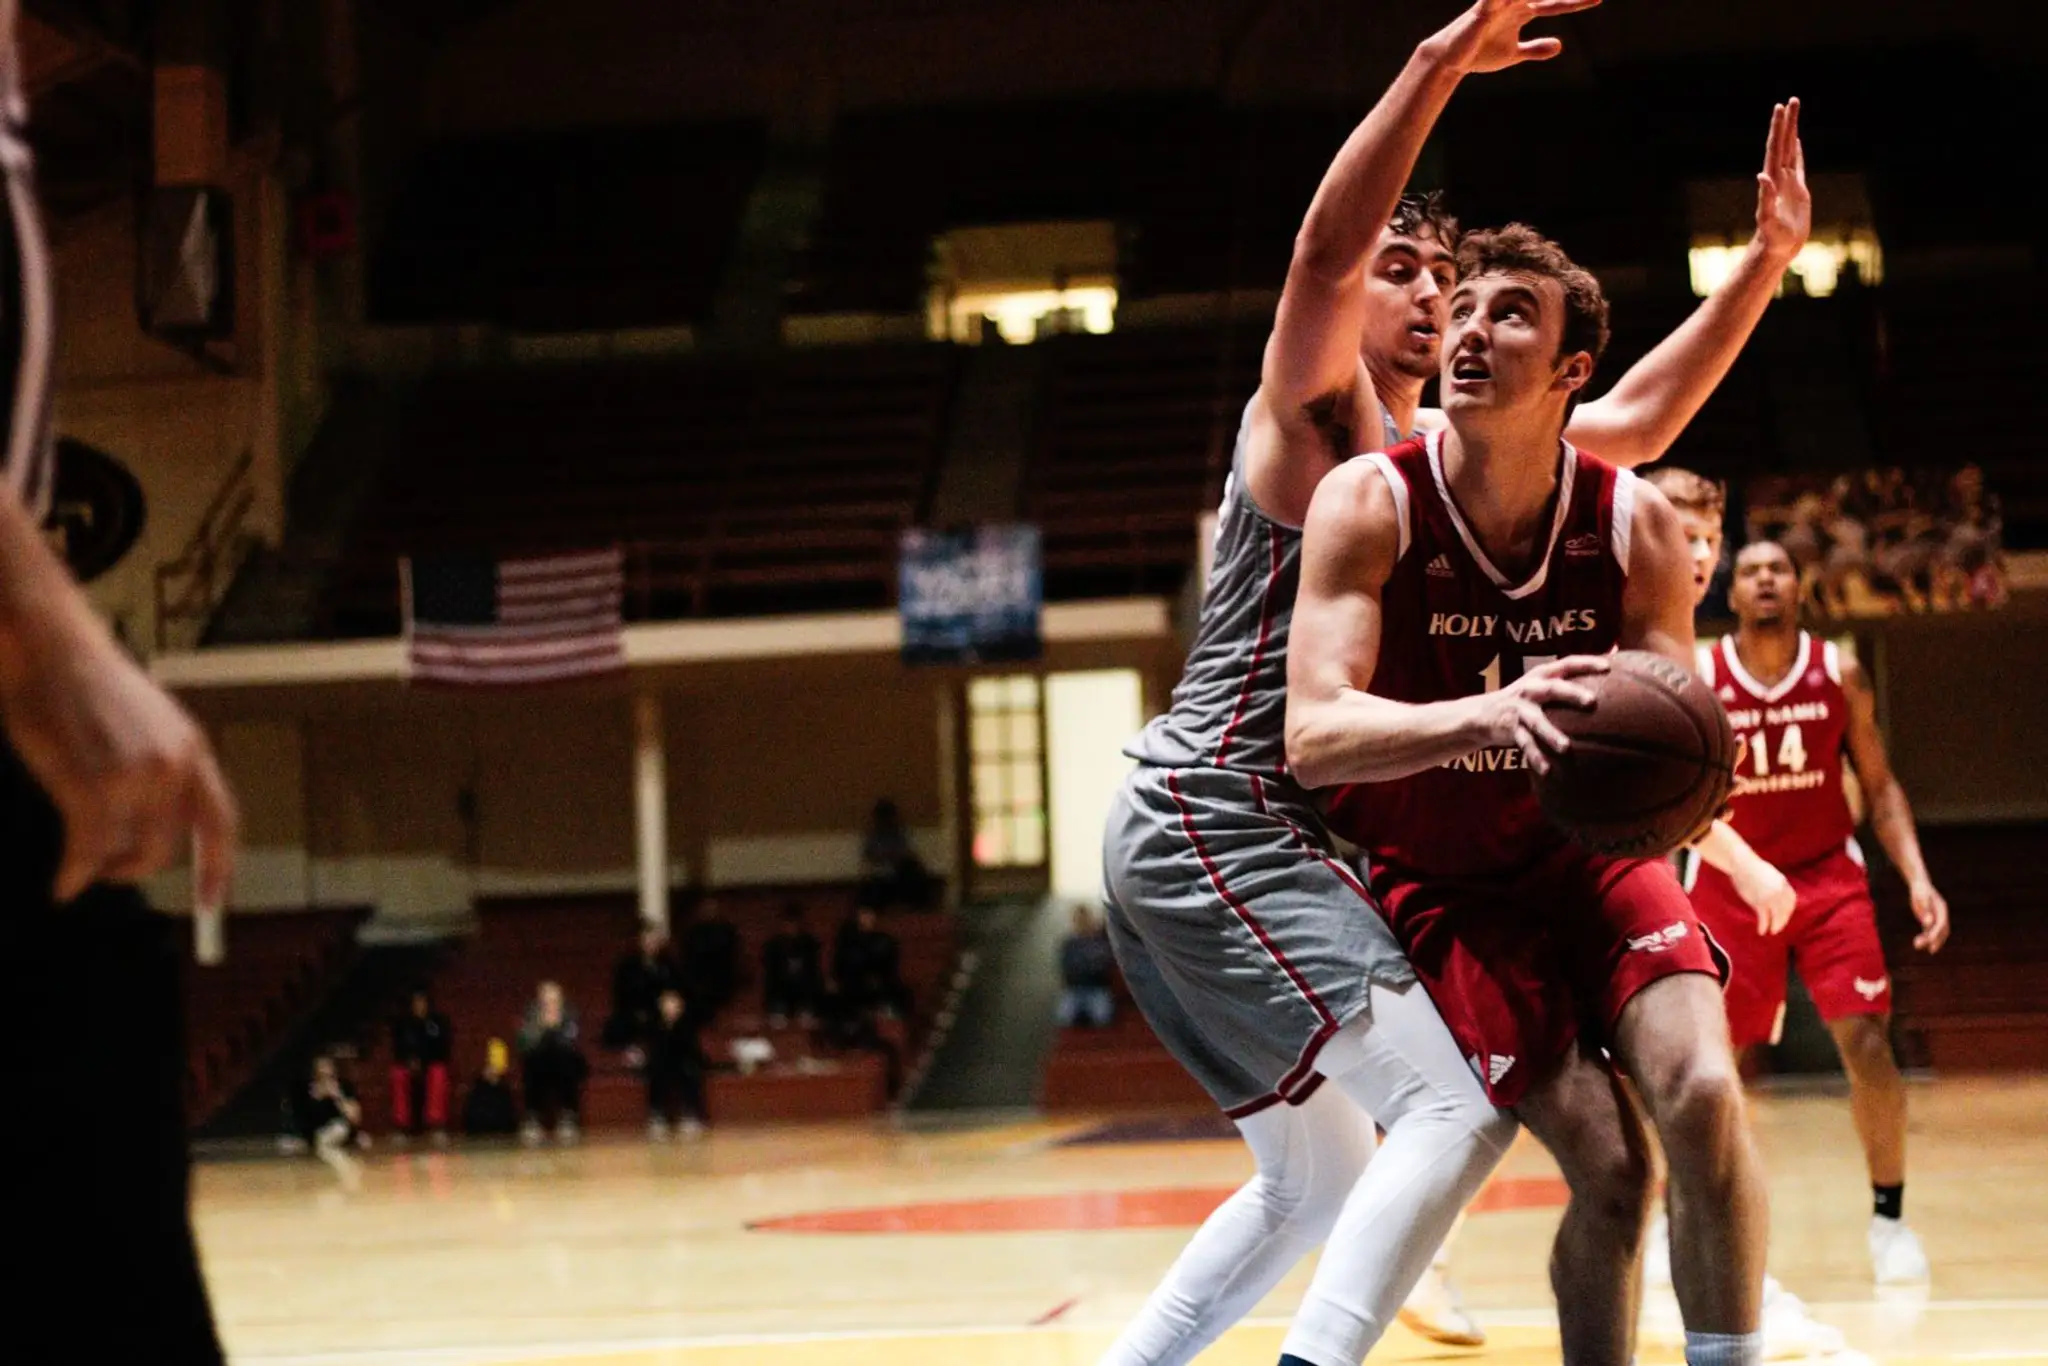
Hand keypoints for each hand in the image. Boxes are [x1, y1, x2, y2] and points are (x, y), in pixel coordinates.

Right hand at [0, 612, 237, 904]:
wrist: (54, 654)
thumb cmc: (93, 689)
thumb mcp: (152, 726)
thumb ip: (165, 771)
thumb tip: (160, 826)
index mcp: (194, 751)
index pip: (221, 822)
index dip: (219, 867)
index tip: (212, 902)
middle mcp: (175, 768)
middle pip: (171, 847)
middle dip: (139, 867)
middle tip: (117, 873)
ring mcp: (136, 779)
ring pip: (129, 852)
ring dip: (105, 868)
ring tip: (86, 866)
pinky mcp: (93, 788)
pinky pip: (89, 851)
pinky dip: (75, 873)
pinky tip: (65, 883)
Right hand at [1424, 0, 1603, 75]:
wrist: (1450, 59)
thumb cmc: (1480, 53)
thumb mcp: (1513, 54)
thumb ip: (1535, 48)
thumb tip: (1560, 45)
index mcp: (1522, 11)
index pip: (1553, 5)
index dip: (1574, 3)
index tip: (1597, 0)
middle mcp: (1513, 3)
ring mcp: (1498, 5)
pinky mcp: (1482, 11)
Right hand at [1475, 654, 1608, 775]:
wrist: (1482, 714)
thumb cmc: (1525, 699)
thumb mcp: (1541, 684)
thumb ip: (1567, 678)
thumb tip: (1609, 658)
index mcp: (1541, 675)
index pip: (1566, 663)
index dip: (1586, 663)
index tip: (1608, 666)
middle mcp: (1530, 689)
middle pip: (1552, 689)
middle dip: (1571, 694)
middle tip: (1591, 701)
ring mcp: (1519, 709)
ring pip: (1537, 721)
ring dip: (1551, 734)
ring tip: (1565, 747)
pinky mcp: (1510, 729)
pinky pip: (1525, 744)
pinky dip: (1535, 757)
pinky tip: (1547, 770)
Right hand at [1731, 854, 1795, 935]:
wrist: (1742, 863)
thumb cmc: (1752, 868)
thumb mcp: (1768, 875)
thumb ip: (1774, 885)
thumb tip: (1774, 893)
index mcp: (1783, 883)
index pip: (1791, 900)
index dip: (1788, 909)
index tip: (1784, 915)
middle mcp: (1780, 892)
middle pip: (1785, 910)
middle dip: (1783, 920)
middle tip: (1779, 927)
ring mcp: (1770, 897)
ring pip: (1777, 916)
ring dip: (1776, 925)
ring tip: (1773, 931)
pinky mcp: (1759, 902)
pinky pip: (1764, 917)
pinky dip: (1763, 926)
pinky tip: (1761, 931)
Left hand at [1753, 98, 1810, 260]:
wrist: (1776, 250)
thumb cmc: (1771, 238)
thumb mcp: (1767, 218)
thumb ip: (1765, 198)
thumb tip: (1762, 176)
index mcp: (1773, 180)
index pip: (1776, 148)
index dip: (1778, 128)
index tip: (1780, 108)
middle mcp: (1779, 177)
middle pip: (1784, 144)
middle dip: (1787, 122)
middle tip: (1790, 100)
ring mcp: (1788, 183)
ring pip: (1791, 150)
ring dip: (1792, 131)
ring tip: (1793, 112)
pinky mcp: (1797, 191)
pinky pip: (1798, 165)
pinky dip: (1798, 151)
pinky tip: (1797, 142)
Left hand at [1909, 877, 1949, 952]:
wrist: (1919, 884)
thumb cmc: (1920, 889)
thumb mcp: (1921, 897)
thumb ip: (1925, 910)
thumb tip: (1927, 924)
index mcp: (1941, 909)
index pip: (1941, 924)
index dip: (1937, 933)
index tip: (1931, 941)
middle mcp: (1940, 915)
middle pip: (1942, 930)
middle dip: (1937, 941)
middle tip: (1931, 950)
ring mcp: (1935, 917)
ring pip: (1935, 932)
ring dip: (1928, 940)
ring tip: (1917, 946)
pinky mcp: (1928, 919)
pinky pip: (1928, 930)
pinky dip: (1925, 937)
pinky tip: (1918, 943)